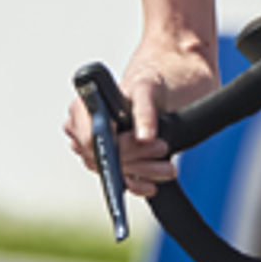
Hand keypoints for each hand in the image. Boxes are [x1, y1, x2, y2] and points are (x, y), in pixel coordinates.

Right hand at [64, 50, 216, 197]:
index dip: (114, 145)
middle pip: (102, 157)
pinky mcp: (120, 158)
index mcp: (86, 106)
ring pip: (114, 170)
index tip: (141, 143)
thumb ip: (143, 111)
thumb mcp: (148, 87)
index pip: (90, 137)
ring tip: (167, 168)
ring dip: (142, 172)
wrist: (174, 77)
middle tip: (162, 148)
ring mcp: (104, 145)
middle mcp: (89, 127)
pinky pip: (121, 179)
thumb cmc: (155, 76)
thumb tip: (143, 137)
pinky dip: (137, 183)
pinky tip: (151, 184)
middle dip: (134, 157)